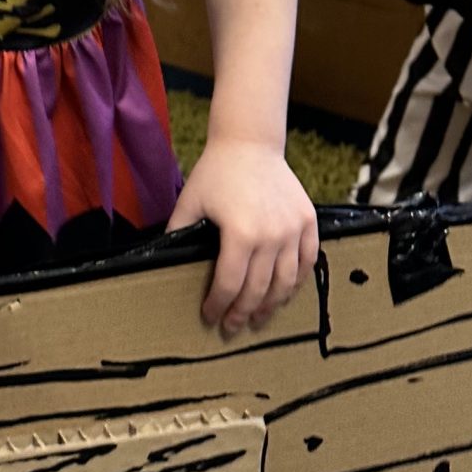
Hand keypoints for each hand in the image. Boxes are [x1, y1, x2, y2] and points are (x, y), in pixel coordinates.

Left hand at [168, 138, 317, 336]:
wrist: (249, 143)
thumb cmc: (216, 172)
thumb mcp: (190, 203)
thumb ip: (178, 234)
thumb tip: (163, 262)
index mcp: (240, 233)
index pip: (230, 283)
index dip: (219, 305)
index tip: (210, 318)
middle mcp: (272, 235)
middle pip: (259, 289)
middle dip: (244, 313)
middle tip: (233, 328)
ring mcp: (294, 229)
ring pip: (287, 282)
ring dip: (272, 305)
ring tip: (258, 317)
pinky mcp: (308, 222)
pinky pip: (308, 261)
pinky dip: (297, 282)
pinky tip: (284, 293)